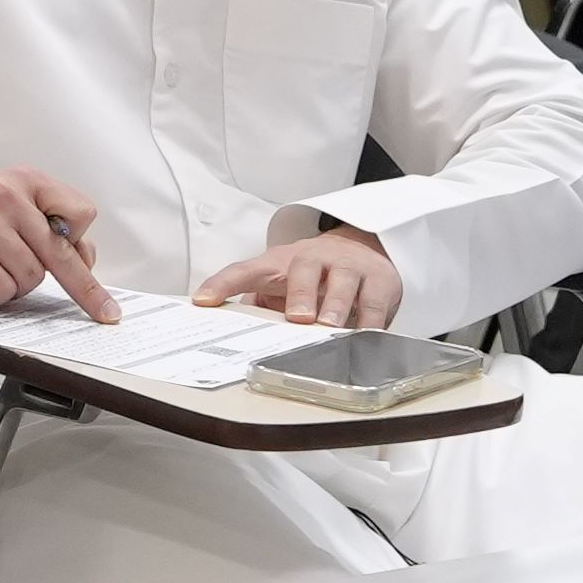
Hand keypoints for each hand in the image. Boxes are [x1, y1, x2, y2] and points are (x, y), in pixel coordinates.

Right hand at [0, 167, 118, 319]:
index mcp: (23, 179)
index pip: (80, 212)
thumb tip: (86, 259)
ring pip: (30, 277)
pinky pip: (1, 291)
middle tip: (103, 312)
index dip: (82, 243)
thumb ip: (46, 229)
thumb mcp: (8, 214)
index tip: (87, 266)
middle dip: (82, 289)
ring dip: (12, 287)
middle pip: (60, 253)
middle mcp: (4, 193)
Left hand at [195, 226, 410, 330]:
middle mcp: (316, 259)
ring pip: (344, 281)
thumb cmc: (316, 274)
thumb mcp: (284, 283)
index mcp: (282, 262)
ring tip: (330, 326)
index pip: (247, 270)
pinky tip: (367, 335)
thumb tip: (233, 334)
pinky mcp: (380, 281)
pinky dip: (372, 320)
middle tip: (297, 317)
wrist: (366, 247)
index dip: (223, 283)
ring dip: (337, 305)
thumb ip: (263, 305)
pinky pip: (376, 301)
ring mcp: (350, 267)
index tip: (202, 300)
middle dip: (301, 293)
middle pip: (305, 268)